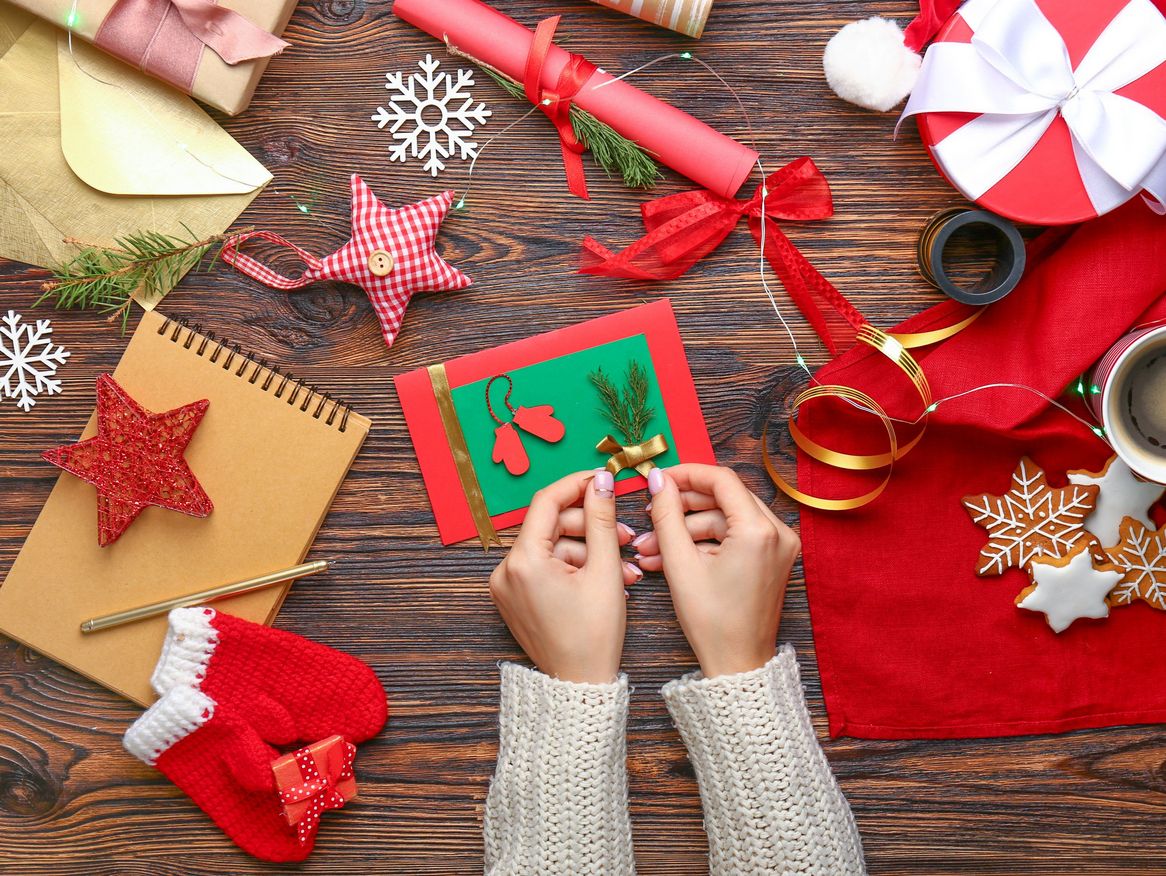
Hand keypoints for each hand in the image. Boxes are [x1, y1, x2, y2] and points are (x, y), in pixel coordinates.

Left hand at [489, 470, 639, 682]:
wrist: (579, 687)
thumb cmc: (593, 637)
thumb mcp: (604, 570)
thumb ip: (601, 519)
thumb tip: (601, 481)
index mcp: (523, 561)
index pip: (547, 501)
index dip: (578, 484)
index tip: (604, 478)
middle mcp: (505, 570)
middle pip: (551, 526)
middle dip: (591, 526)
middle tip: (626, 536)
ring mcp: (506, 586)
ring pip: (551, 547)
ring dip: (588, 551)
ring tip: (624, 568)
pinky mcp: (513, 598)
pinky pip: (544, 567)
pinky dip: (573, 567)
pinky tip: (603, 578)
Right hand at [633, 464, 799, 677]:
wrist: (737, 664)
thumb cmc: (712, 623)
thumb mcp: (680, 564)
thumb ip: (666, 516)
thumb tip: (658, 481)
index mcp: (759, 531)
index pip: (721, 480)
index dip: (685, 475)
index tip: (658, 480)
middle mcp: (778, 533)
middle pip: (724, 498)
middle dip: (682, 507)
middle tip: (651, 514)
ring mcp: (778, 546)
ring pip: (725, 519)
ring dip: (687, 529)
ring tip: (650, 547)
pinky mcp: (773, 558)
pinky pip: (735, 537)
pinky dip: (704, 543)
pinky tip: (671, 556)